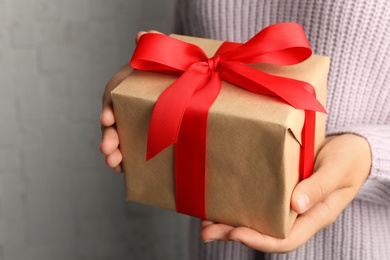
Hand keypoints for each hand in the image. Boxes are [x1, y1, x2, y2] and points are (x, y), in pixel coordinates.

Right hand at [100, 31, 161, 171]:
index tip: (108, 118)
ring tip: (114, 165)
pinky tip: (125, 171)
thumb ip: (151, 46)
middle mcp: (124, 107)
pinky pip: (131, 150)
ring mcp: (132, 124)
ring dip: (114, 153)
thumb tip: (144, 35)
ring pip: (119, 139)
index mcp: (125, 89)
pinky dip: (127, 161)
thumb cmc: (165, 71)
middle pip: (112, 123)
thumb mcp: (160, 57)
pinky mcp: (142, 137)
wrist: (179, 84)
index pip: (112, 97)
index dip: (108, 107)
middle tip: (107, 149)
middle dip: (109, 137)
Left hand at [200, 134, 370, 252]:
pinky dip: (239, 203)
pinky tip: (221, 201)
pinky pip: (259, 202)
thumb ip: (319, 187)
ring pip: (258, 219)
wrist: (352, 149)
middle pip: (264, 233)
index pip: (284, 239)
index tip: (236, 232)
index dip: (259, 240)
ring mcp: (288, 203)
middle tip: (208, 231)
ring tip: (206, 222)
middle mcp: (297, 214)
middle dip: (234, 234)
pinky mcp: (281, 189)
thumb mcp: (336, 171)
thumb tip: (296, 206)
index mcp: (313, 216)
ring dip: (231, 222)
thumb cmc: (348, 160)